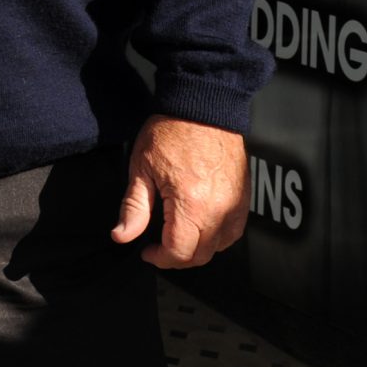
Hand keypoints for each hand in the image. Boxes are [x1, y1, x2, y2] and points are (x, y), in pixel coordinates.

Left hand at [110, 115, 248, 268]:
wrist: (202, 107)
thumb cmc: (171, 131)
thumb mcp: (142, 168)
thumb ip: (133, 207)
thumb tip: (122, 236)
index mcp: (191, 203)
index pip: (178, 252)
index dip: (159, 258)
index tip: (147, 251)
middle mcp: (219, 209)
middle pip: (200, 255)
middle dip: (176, 258)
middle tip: (159, 246)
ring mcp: (235, 205)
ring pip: (218, 248)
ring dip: (197, 250)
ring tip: (178, 236)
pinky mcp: (244, 198)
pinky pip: (233, 232)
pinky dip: (217, 237)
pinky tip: (200, 227)